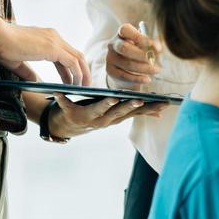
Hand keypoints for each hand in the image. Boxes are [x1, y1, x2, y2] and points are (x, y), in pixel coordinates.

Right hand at [0, 22, 89, 84]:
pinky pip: (72, 62)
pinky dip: (77, 74)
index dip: (70, 70)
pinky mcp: (53, 48)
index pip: (65, 55)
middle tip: (82, 87)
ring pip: (78, 58)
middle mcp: (54, 37)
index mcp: (47, 38)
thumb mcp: (17, 62)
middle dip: (82, 72)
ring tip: (83, 89)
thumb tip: (34, 81)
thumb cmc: (1, 47)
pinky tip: (76, 85)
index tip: (72, 82)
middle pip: (76, 55)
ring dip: (83, 74)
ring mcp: (55, 41)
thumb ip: (27, 71)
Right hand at [48, 93, 167, 139]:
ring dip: (148, 108)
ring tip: (162, 104)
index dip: (107, 104)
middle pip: (120, 112)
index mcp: (91, 115)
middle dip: (131, 105)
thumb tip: (56, 91)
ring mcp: (114, 120)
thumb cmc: (70, 112)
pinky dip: (149, 112)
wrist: (75, 127)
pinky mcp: (121, 118)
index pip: (100, 108)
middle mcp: (105, 120)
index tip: (114, 98)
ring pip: (132, 113)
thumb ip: (62, 100)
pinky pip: (136, 115)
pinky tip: (162, 110)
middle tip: (141, 99)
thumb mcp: (64, 108)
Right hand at [106, 23, 162, 88]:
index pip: (125, 30)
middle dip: (140, 55)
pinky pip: (124, 76)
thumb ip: (151, 45)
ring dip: (144, 68)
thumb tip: (157, 50)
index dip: (140, 37)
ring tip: (156, 70)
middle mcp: (113, 43)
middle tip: (152, 60)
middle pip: (124, 48)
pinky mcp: (110, 70)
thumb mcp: (146, 45)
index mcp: (122, 33)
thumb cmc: (139, 50)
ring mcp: (110, 57)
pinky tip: (147, 79)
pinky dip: (137, 78)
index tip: (156, 47)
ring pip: (127, 63)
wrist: (126, 67)